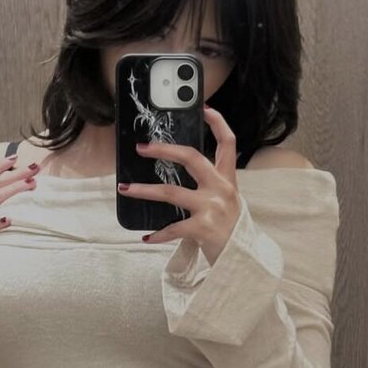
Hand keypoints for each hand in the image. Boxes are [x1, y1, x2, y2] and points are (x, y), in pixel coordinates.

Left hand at [118, 105, 241, 264]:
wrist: (243, 260)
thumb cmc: (230, 228)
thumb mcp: (225, 201)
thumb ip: (209, 185)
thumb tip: (174, 175)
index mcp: (228, 179)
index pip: (227, 142)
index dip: (216, 121)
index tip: (203, 107)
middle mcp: (222, 188)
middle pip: (192, 157)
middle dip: (164, 149)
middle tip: (142, 147)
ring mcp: (213, 207)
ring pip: (171, 192)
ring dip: (144, 190)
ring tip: (125, 188)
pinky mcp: (204, 228)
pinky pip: (173, 228)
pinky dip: (158, 234)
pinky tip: (146, 237)